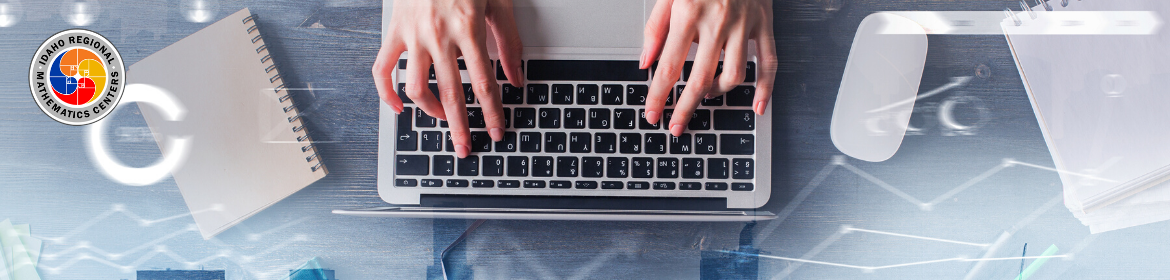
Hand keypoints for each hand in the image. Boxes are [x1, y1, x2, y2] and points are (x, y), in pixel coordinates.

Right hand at [373, 0, 523, 157]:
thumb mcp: (500, 4)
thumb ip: (510, 43)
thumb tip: (516, 79)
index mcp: (468, 28)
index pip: (483, 83)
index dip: (492, 112)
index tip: (497, 130)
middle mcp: (439, 36)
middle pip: (450, 94)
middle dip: (460, 126)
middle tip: (466, 147)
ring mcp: (413, 35)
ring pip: (417, 87)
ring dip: (430, 112)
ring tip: (443, 120)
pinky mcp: (395, 32)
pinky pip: (383, 69)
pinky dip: (387, 93)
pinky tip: (399, 109)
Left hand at [640, 0, 776, 136]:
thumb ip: (655, 28)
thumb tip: (645, 61)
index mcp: (688, 14)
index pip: (668, 67)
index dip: (659, 95)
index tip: (652, 113)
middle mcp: (717, 22)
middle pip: (699, 79)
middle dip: (685, 107)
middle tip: (676, 126)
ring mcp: (743, 25)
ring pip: (733, 75)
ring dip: (716, 93)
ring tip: (704, 96)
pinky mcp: (763, 24)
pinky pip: (769, 61)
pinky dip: (765, 88)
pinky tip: (757, 106)